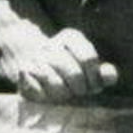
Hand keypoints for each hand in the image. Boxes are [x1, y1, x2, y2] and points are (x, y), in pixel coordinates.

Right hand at [1, 26, 118, 102]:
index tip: (93, 87)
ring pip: (55, 82)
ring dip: (62, 94)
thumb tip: (109, 73)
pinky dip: (46, 95)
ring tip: (63, 94)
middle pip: (74, 73)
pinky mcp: (24, 69)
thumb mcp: (92, 76)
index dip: (93, 78)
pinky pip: (39, 87)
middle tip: (78, 92)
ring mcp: (36, 56)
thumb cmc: (71, 78)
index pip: (88, 58)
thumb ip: (104, 75)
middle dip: (79, 88)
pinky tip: (47, 94)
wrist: (38, 78)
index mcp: (71, 37)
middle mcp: (52, 43)